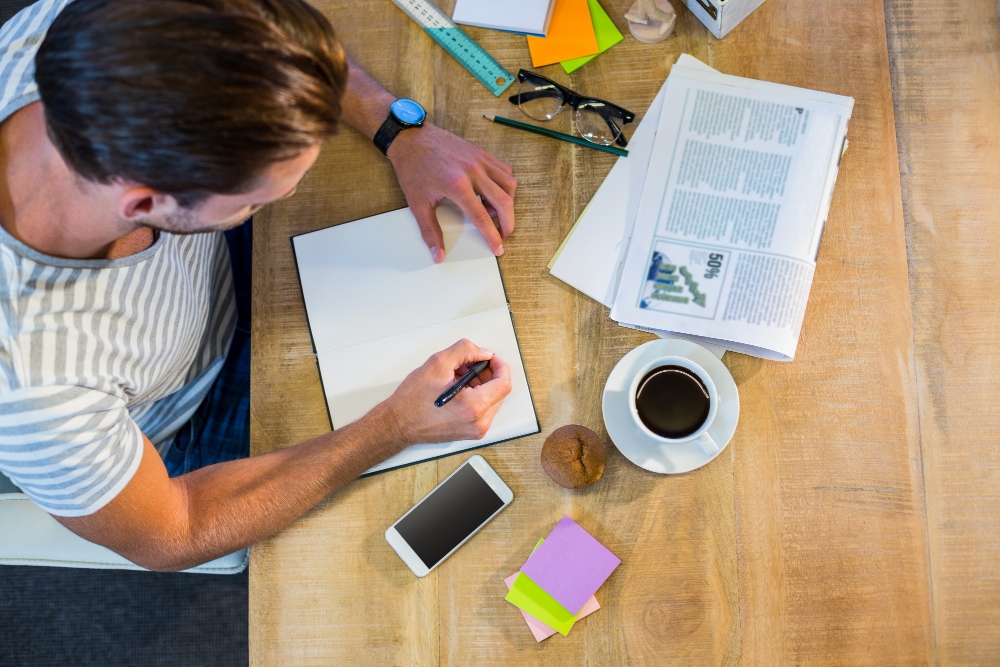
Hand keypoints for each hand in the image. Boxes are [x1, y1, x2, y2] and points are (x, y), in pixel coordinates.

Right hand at [380, 339, 511, 446]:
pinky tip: (457, 389)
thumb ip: (465, 351)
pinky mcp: (470, 433)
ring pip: (491, 400)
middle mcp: (478, 422)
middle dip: (486, 373)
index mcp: (474, 407)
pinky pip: (482, 410)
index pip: (503, 383)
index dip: (499, 366)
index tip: (490, 358)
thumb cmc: (412, 401)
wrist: (398, 424)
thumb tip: (483, 352)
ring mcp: (475, 430)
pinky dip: (475, 396)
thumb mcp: (437, 364)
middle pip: (498, 391)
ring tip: (458, 377)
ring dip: (480, 384)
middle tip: (468, 365)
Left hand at [387, 123, 516, 261]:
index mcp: (456, 185)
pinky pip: (504, 170)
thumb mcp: (417, 204)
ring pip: (509, 184)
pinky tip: (491, 193)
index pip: (482, 217)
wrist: (410, 138)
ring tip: (494, 212)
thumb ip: (430, 231)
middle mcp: (473, 171)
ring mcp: (479, 160)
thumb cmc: (412, 168)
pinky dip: (504, 185)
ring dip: (508, 203)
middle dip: (508, 223)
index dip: (492, 236)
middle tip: (503, 234)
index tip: (498, 249)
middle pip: (504, 202)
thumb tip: (438, 255)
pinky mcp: (481, 153)